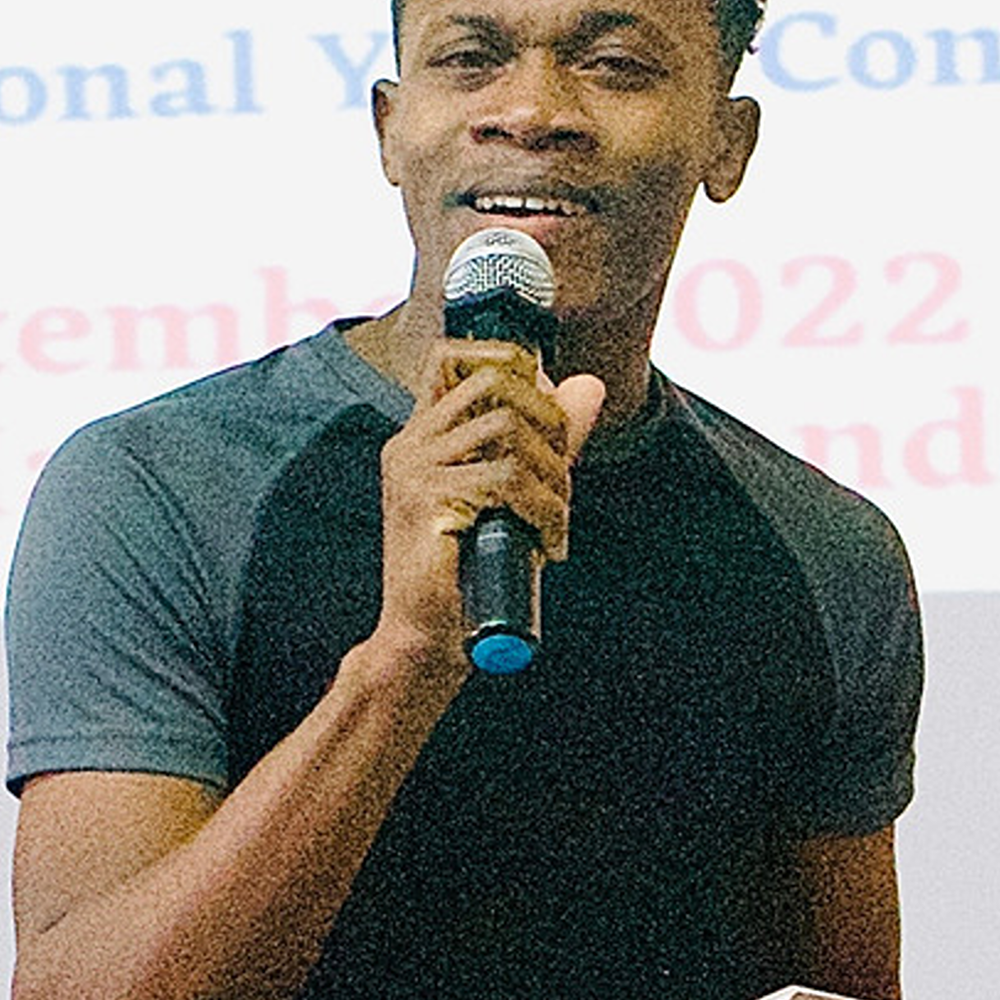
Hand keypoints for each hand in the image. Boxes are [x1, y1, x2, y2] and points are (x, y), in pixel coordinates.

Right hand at [374, 341, 605, 669]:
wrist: (423, 643)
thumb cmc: (467, 576)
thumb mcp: (515, 494)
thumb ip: (548, 438)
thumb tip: (590, 386)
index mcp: (419, 438)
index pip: (452, 355)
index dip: (512, 365)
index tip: (546, 418)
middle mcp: (409, 445)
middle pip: (497, 382)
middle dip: (551, 423)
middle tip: (562, 480)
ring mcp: (413, 470)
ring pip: (509, 432)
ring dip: (554, 476)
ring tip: (554, 520)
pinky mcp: (427, 502)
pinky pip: (508, 479)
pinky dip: (546, 511)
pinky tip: (547, 544)